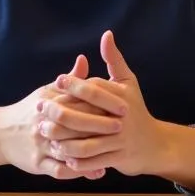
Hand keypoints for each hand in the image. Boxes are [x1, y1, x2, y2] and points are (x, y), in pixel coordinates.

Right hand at [0, 55, 123, 180]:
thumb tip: (84, 60)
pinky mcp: (36, 163)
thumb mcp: (45, 92)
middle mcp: (43, 123)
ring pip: (68, 149)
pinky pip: (59, 170)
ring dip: (91, 152)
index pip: (75, 101)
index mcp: (47, 103)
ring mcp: (40, 144)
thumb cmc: (28, 110)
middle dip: (98, 125)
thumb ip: (68, 81)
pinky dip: (78, 172)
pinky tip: (95, 171)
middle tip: (120, 127)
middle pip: (74, 124)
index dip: (98, 103)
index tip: (118, 103)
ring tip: (112, 152)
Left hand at [38, 30, 168, 178]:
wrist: (154, 145)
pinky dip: (75, 160)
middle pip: (87, 116)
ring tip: (46, 133)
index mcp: (123, 98)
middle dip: (61, 113)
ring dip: (63, 139)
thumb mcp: (128, 83)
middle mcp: (122, 119)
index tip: (57, 80)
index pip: (96, 90)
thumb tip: (106, 34)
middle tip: (40, 108)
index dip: (75, 85)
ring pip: (87, 143)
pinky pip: (93, 161)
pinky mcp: (117, 159)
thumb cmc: (136, 109)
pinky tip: (60, 155)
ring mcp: (119, 141)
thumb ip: (114, 59)